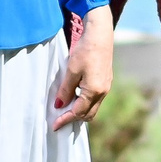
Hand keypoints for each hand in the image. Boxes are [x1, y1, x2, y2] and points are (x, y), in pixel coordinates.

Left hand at [52, 6, 113, 130]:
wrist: (100, 34)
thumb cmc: (86, 50)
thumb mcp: (71, 70)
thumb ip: (66, 90)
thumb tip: (59, 105)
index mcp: (94, 91)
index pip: (78, 112)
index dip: (65, 120)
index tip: (54, 126)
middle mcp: (102, 92)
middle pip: (88, 114)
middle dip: (74, 118)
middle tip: (59, 118)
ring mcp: (106, 87)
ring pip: (92, 107)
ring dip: (79, 110)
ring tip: (65, 107)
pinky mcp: (106, 81)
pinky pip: (95, 99)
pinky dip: (84, 102)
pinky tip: (75, 96)